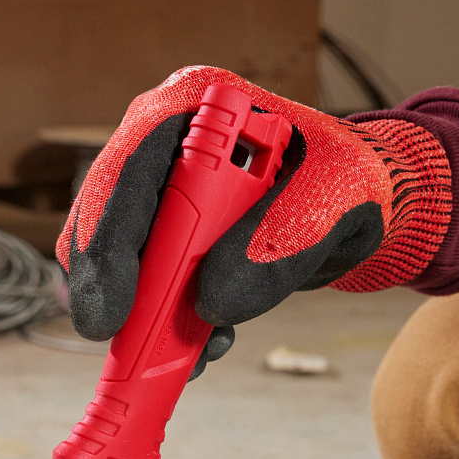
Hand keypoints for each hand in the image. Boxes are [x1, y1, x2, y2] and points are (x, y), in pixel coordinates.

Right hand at [58, 66, 451, 360]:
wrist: (354, 206)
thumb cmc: (350, 183)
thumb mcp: (339, 200)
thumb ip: (284, 239)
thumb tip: (212, 300)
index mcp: (196, 105)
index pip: (132, 166)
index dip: (111, 236)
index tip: (116, 310)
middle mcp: (162, 142)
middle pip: (104, 214)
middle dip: (107, 285)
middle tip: (120, 344)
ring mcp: (157, 190)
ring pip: (113, 257)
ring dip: (141, 314)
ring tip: (190, 353)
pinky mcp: (163, 235)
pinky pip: (140, 284)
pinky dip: (161, 323)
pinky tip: (206, 342)